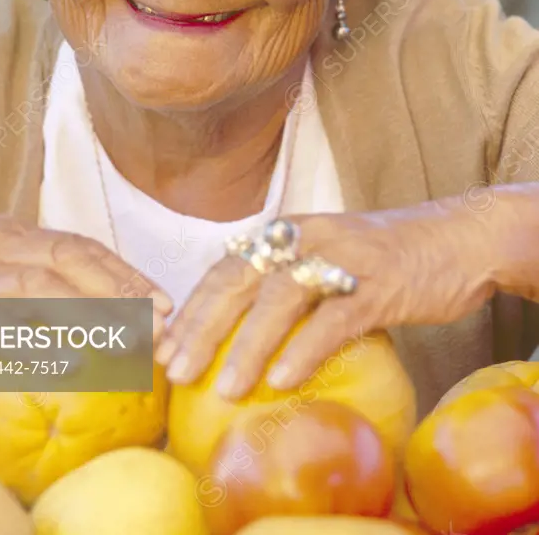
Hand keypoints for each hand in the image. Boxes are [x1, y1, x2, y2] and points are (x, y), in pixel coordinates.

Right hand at [0, 214, 172, 337]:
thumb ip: (37, 283)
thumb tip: (99, 315)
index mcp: (12, 233)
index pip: (82, 246)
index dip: (127, 272)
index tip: (166, 301)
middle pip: (72, 256)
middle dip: (122, 288)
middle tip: (162, 321)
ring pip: (40, 282)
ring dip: (90, 311)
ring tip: (129, 338)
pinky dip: (34, 340)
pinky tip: (69, 363)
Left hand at [156, 197, 496, 398]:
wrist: (458, 237)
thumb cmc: (386, 257)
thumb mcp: (328, 257)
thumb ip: (288, 282)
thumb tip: (240, 331)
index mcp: (288, 232)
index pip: (226, 269)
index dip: (192, 307)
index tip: (163, 346)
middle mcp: (306, 238)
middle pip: (240, 279)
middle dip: (202, 327)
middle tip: (175, 370)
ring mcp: (342, 259)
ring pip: (281, 298)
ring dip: (248, 344)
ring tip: (225, 388)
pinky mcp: (379, 285)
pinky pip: (335, 318)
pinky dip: (305, 349)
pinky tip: (283, 379)